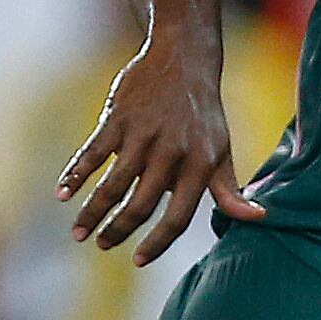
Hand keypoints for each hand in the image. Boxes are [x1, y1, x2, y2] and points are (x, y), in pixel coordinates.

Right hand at [58, 45, 265, 264]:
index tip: (138, 260)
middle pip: (140, 204)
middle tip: (102, 245)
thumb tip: (258, 218)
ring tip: (80, 232)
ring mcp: (142, 134)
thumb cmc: (204, 114)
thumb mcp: (221, 150)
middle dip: (118, 230)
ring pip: (112, 184)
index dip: (157, 242)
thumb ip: (230, 189)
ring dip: (92, 211)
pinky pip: (91, 152)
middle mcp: (171, 152)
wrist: (183, 59)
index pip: (177, 216)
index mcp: (199, 165)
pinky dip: (75, 174)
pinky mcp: (118, 118)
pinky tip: (62, 194)